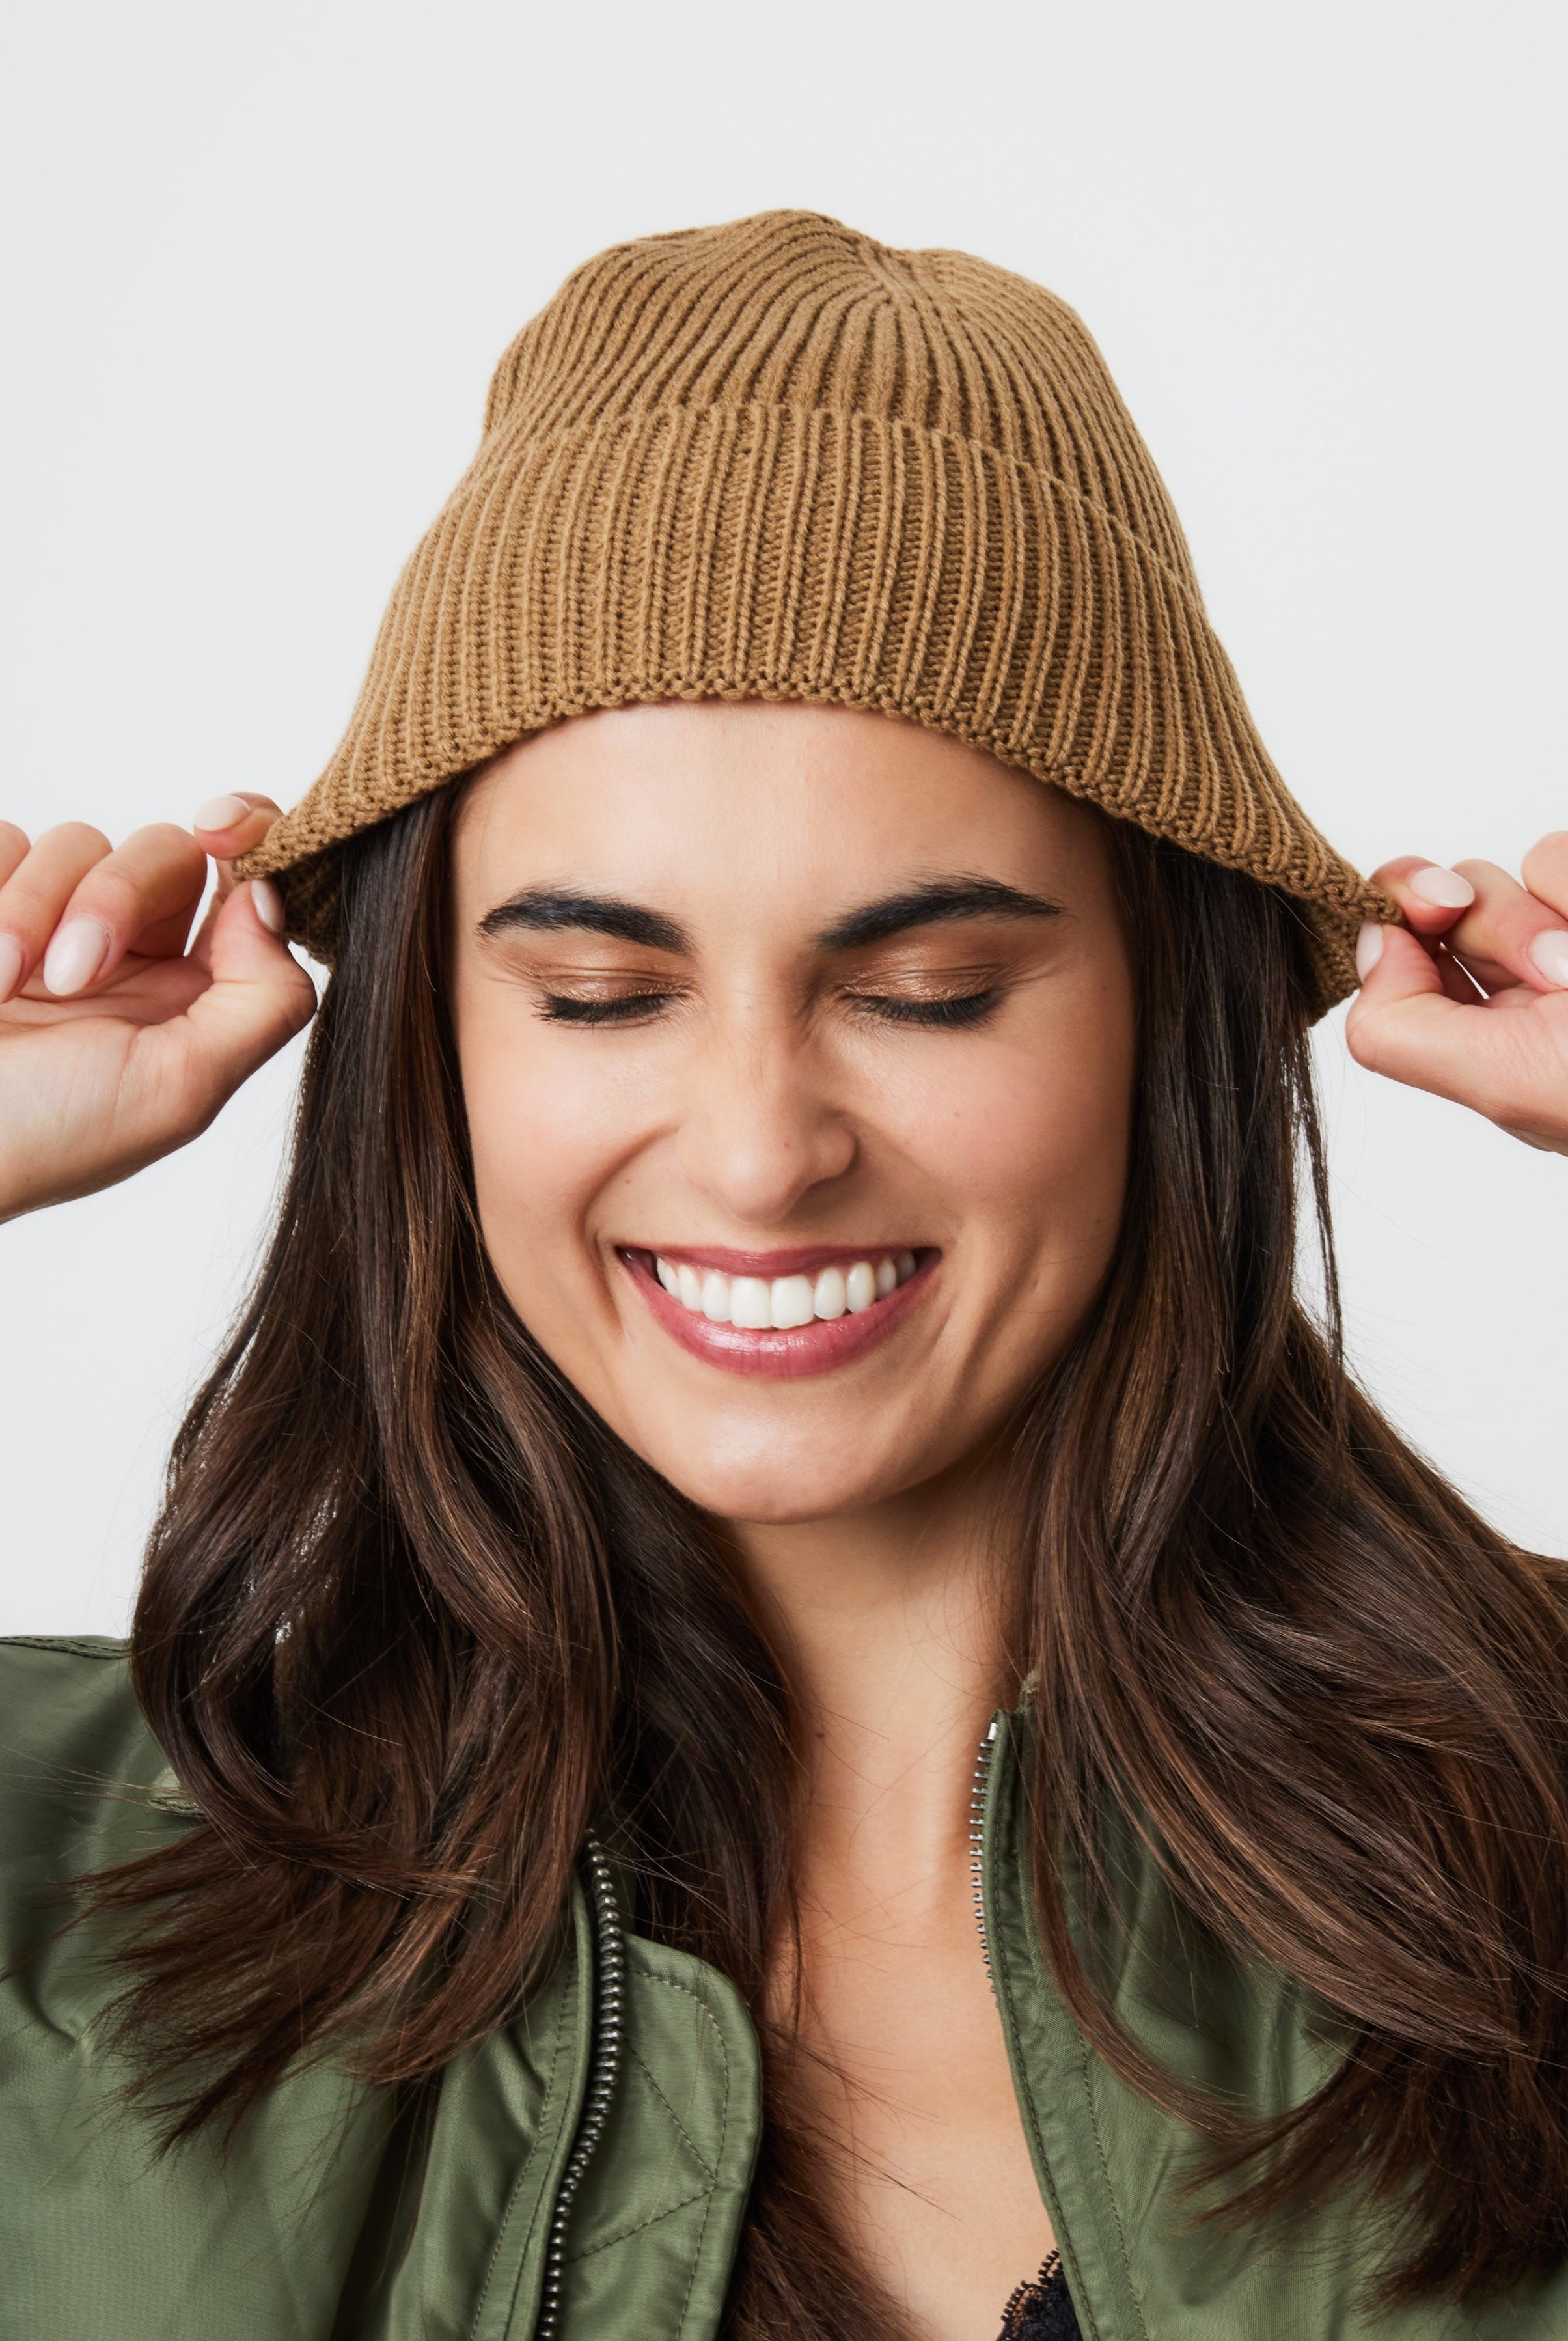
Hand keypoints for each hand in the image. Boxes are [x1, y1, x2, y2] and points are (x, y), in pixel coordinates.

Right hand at [0, 794, 315, 1219]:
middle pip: (165, 853)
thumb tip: (272, 899)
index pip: (247, 886)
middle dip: (113, 898)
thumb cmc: (47, 1135)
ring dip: (30, 910)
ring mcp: (53, 924)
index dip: (251, 834)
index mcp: (191, 995)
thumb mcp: (179, 1090)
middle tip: (68, 977)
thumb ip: (257, 1001)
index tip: (220, 826)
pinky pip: (6, 840)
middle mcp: (132, 954)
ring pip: (76, 842)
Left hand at [1346, 834, 1567, 1153]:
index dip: (1403, 917)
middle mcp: (1527, 993)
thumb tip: (1373, 943)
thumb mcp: (1503, 1085)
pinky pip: (1561, 855)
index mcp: (1482, 1044)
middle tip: (1553, 965)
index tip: (1436, 915)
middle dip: (1497, 922)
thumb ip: (1405, 1029)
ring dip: (1554, 911)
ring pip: (1525, 870)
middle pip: (1458, 900)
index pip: (1399, 951)